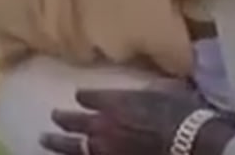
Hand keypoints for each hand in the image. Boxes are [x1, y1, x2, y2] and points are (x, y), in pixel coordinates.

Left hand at [40, 88, 234, 154]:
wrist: (190, 140)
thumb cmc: (181, 113)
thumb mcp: (164, 91)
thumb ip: (147, 90)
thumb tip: (149, 87)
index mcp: (115, 103)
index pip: (90, 98)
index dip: (84, 98)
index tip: (79, 96)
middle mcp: (103, 126)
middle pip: (75, 123)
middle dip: (63, 120)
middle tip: (52, 117)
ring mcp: (104, 151)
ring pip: (74, 149)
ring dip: (58, 145)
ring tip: (44, 141)